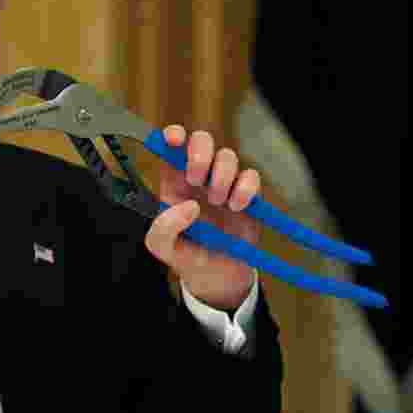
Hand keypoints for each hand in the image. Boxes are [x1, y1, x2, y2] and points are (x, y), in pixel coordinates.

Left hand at [144, 125, 260, 309]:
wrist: (217, 277)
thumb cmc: (186, 256)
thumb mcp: (161, 246)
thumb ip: (163, 227)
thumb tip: (188, 206)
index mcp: (173, 182)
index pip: (171, 147)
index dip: (173, 135)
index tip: (174, 139)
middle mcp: (198, 177)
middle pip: (202, 141)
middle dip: (200, 153)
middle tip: (196, 179)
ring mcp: (224, 183)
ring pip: (228, 156)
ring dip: (222, 176)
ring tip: (217, 202)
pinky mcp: (247, 194)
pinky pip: (251, 176)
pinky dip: (245, 188)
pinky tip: (236, 207)